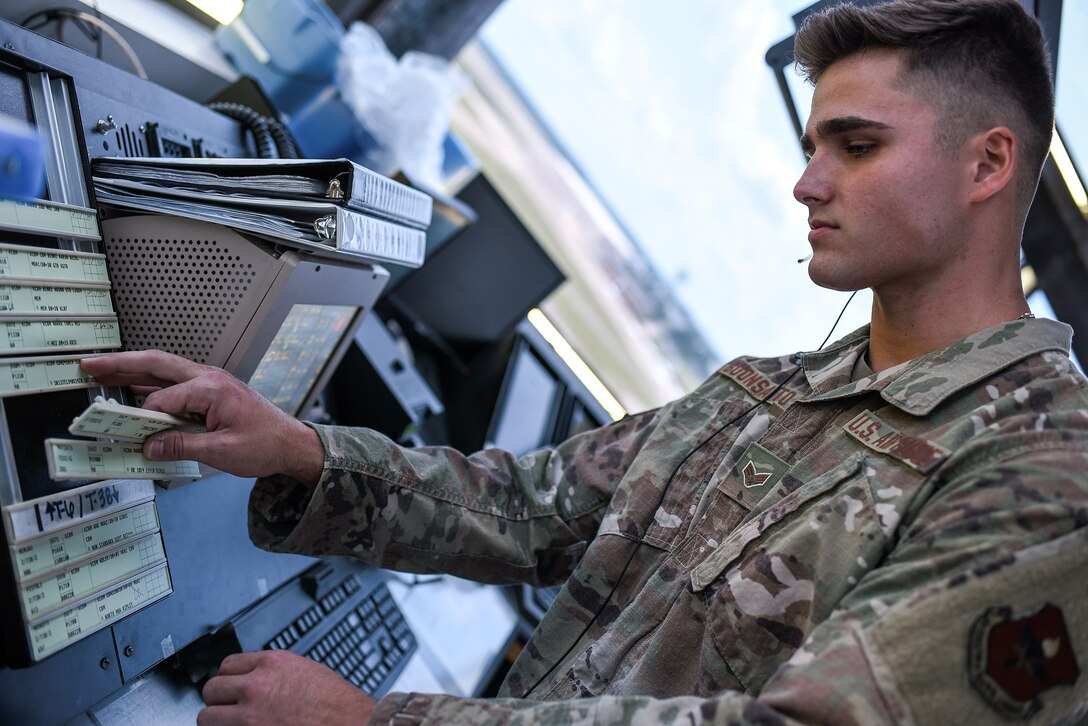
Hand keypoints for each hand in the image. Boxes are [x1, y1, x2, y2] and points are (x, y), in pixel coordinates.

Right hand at [81, 350, 323, 486]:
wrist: (291, 442)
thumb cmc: (265, 444)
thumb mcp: (223, 452)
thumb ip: (183, 446)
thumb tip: (149, 445)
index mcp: (212, 389)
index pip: (164, 399)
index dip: (143, 417)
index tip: (128, 434)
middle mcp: (209, 377)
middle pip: (157, 363)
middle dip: (121, 363)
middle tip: (89, 364)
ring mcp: (210, 381)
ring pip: (164, 369)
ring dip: (132, 369)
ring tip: (100, 371)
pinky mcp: (210, 390)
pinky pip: (174, 381)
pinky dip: (151, 382)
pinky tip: (133, 388)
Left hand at [199, 650, 376, 725]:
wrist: (350, 724)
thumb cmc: (338, 705)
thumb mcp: (306, 672)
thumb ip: (276, 673)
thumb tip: (257, 678)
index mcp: (272, 664)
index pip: (227, 665)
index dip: (230, 679)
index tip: (231, 687)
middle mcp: (256, 686)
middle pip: (212, 688)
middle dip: (219, 700)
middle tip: (227, 708)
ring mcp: (249, 716)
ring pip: (207, 717)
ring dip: (217, 721)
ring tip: (230, 724)